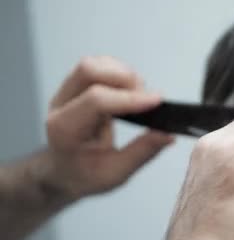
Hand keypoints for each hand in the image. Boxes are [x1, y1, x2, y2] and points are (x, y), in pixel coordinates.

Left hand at [44, 56, 172, 202]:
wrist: (63, 172)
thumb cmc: (86, 175)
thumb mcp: (116, 173)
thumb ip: (142, 152)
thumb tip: (168, 134)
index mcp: (65, 129)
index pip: (96, 100)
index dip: (129, 97)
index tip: (158, 101)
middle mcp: (60, 105)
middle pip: (89, 71)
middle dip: (124, 78)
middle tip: (147, 99)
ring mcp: (66, 92)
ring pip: (93, 64)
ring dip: (123, 73)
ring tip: (140, 96)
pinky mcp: (76, 86)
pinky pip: (97, 67)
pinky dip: (119, 73)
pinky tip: (130, 91)